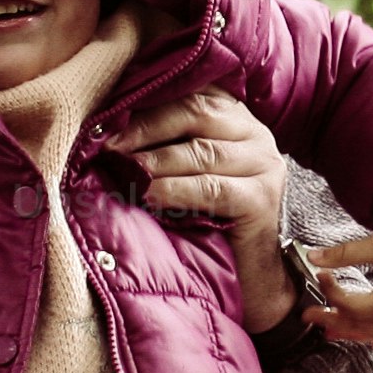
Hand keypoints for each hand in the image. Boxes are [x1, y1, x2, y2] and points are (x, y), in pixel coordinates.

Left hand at [111, 88, 299, 335]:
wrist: (252, 280)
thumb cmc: (210, 224)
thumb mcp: (186, 174)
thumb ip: (166, 146)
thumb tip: (109, 131)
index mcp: (236, 119)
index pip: (192, 92)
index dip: (149, 98)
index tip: (108, 113)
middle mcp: (256, 134)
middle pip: (196, 112)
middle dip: (145, 126)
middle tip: (107, 143)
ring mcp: (265, 165)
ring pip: (202, 150)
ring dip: (155, 160)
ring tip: (123, 169)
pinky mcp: (262, 199)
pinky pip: (211, 188)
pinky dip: (176, 189)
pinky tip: (149, 195)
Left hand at [298, 194, 372, 348]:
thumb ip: (343, 254)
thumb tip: (311, 257)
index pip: (349, 305)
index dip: (329, 290)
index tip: (319, 274)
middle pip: (359, 326)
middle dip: (332, 321)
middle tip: (308, 316)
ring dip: (353, 333)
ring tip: (331, 332)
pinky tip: (371, 340)